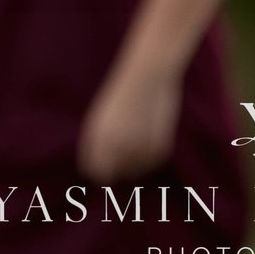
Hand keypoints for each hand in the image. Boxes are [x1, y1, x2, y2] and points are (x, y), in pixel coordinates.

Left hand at [77, 64, 180, 181]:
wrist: (146, 77)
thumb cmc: (122, 95)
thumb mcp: (103, 119)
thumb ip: (101, 145)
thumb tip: (105, 172)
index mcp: (98, 139)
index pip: (96, 173)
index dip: (101, 171)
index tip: (107, 167)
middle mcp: (116, 148)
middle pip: (116, 176)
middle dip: (120, 169)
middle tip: (126, 152)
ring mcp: (138, 149)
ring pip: (136, 172)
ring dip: (137, 162)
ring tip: (138, 137)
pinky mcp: (158, 149)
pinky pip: (153, 163)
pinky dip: (152, 155)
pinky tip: (150, 135)